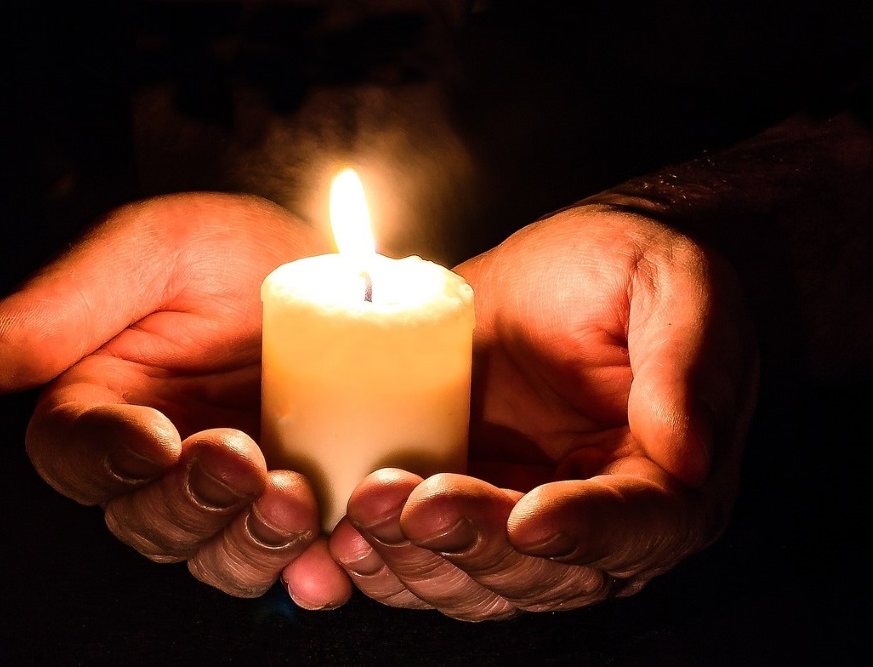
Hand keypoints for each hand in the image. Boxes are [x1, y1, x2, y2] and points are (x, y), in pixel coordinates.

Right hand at [0, 193, 352, 607]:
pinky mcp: (294, 505)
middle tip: (240, 460)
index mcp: (102, 404)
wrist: (333, 269)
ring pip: (214, 554)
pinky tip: (331, 549)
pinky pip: (291, 561)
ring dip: (248, 542)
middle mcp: (157, 463)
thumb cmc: (229, 251)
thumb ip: (68, 300)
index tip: (155, 439)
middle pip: (146, 520)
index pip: (74, 453)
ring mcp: (229, 492)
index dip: (107, 457)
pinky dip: (308, 568)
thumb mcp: (153, 248)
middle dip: (191, 502)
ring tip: (294, 497)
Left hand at [328, 204, 758, 619]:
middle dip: (474, 544)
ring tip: (365, 511)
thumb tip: (686, 453)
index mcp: (667, 481)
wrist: (564, 267)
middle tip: (415, 502)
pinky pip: (425, 557)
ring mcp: (521, 521)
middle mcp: (597, 523)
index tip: (528, 519)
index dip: (582, 532)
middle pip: (542, 572)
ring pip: (475, 581)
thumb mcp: (676, 284)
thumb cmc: (628, 269)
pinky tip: (346, 533)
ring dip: (416, 559)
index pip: (636, 530)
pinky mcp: (462, 504)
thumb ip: (686, 360)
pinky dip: (386, 558)